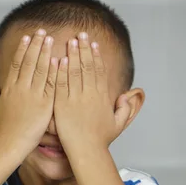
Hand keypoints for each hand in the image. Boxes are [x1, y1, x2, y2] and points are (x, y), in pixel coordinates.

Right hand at [0, 29, 58, 150]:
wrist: (12, 143)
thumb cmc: (3, 131)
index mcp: (9, 88)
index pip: (17, 63)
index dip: (23, 49)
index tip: (27, 37)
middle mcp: (21, 88)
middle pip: (29, 61)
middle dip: (36, 44)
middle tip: (42, 31)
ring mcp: (33, 94)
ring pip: (41, 68)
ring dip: (46, 52)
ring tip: (51, 39)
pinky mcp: (45, 103)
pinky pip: (51, 83)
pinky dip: (55, 70)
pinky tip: (60, 59)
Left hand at [54, 32, 130, 152]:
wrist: (87, 151)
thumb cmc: (101, 140)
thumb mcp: (118, 123)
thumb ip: (125, 108)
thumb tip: (126, 95)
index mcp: (102, 97)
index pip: (99, 71)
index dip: (96, 56)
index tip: (93, 43)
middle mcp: (90, 95)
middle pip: (87, 66)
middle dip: (84, 48)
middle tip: (81, 34)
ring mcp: (76, 99)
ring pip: (75, 72)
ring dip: (73, 55)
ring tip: (71, 41)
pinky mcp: (63, 105)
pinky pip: (62, 84)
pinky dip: (61, 71)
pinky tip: (59, 59)